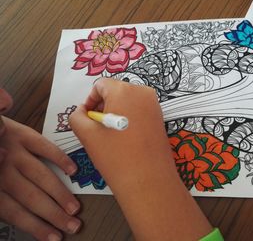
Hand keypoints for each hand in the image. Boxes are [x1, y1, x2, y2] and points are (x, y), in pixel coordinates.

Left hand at [0, 117, 80, 240]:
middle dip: (53, 214)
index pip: (15, 211)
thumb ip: (0, 197)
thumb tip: (15, 213)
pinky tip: (72, 171)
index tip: (54, 237)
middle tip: (72, 226)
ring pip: (41, 176)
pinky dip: (60, 158)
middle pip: (31, 197)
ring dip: (59, 193)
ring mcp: (15, 151)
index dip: (36, 226)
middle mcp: (3, 170)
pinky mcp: (24, 135)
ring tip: (74, 208)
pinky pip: (45, 147)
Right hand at [69, 78, 211, 240]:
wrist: (148, 181)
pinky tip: (125, 138)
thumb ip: (77, 116)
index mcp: (124, 90)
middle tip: (99, 129)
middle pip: (115, 91)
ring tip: (111, 135)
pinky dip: (129, 118)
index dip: (90, 100)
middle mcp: (143, 92)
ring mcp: (155, 105)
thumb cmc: (115, 156)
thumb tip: (82, 110)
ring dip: (116, 113)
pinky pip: (139, 110)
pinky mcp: (160, 117)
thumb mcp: (87, 134)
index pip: (100, 85)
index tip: (88, 119)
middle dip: (104, 106)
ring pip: (128, 101)